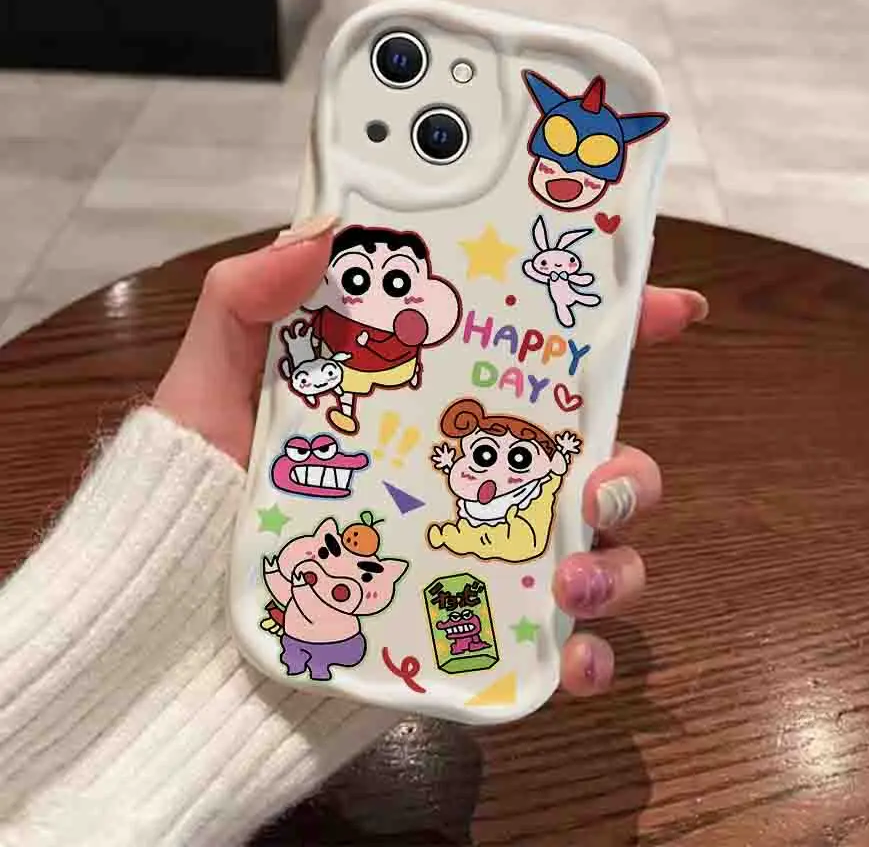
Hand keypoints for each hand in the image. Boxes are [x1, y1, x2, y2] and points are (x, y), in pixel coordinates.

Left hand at [153, 219, 708, 696]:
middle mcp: (478, 478)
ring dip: (617, 562)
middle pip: (599, 458)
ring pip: (602, 551)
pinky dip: (589, 653)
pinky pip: (561, 648)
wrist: (178, 629)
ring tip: (567, 578)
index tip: (672, 306)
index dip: (621, 326)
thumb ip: (251, 300)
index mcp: (441, 406)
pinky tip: (571, 655)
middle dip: (632, 465)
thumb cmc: (204, 496)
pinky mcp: (477, 633)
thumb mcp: (215, 384)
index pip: (545, 356)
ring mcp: (485, 556)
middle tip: (596, 478)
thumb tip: (323, 231)